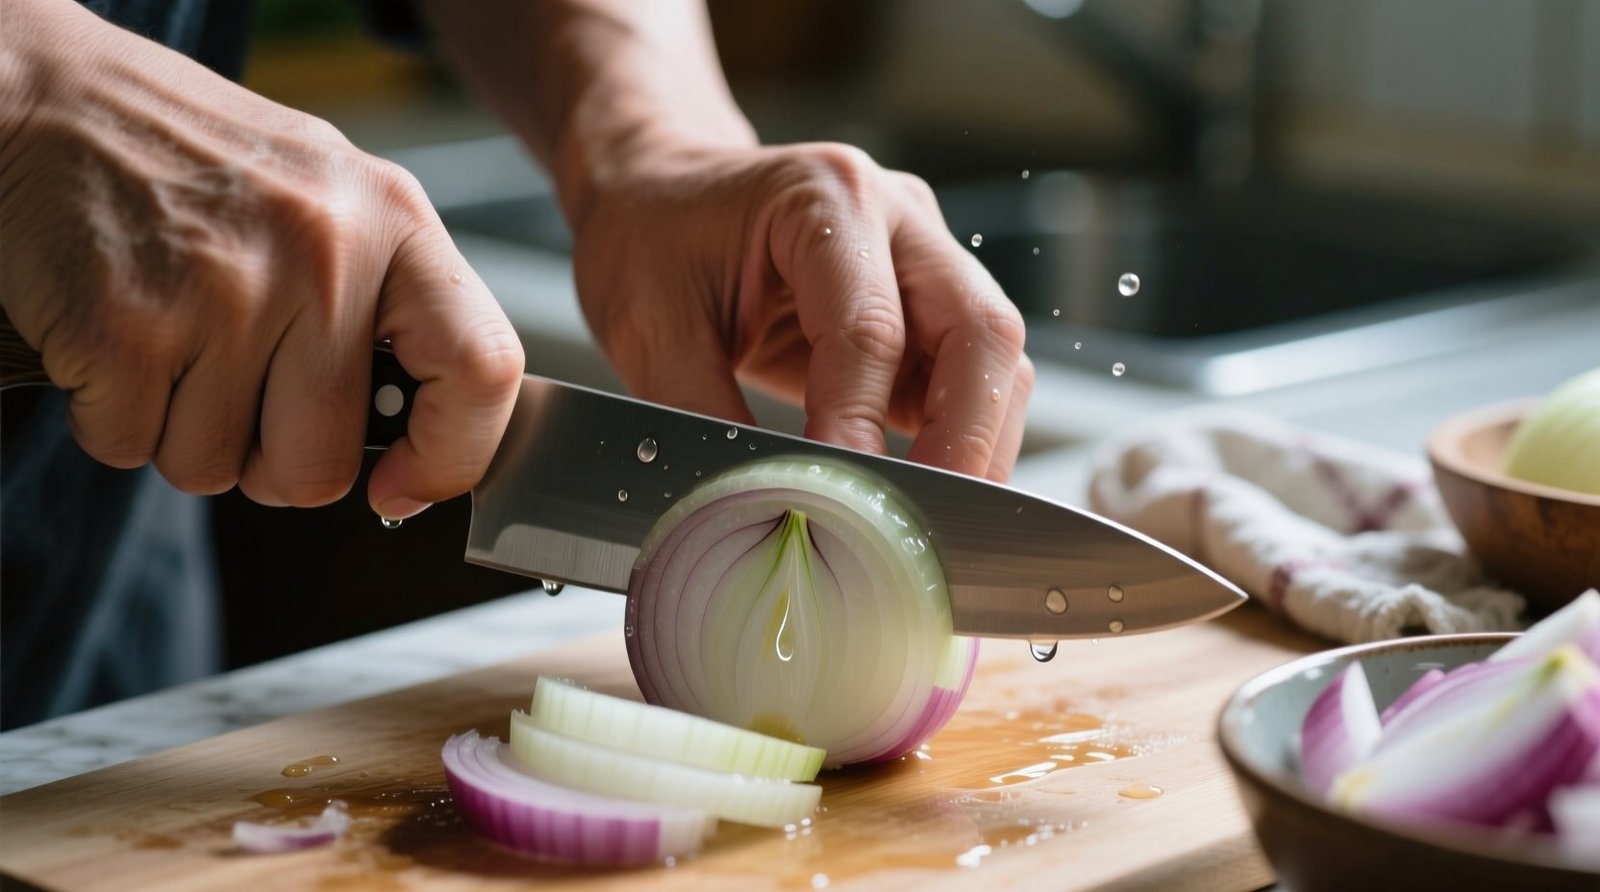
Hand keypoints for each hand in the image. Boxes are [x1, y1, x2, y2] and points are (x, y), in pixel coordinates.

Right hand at [0, 0, 523, 517]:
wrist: (49, 100)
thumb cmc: (199, 162)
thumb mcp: (331, 200)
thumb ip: (387, 307)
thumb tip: (424, 443)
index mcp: (393, 222)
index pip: (481, 369)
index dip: (451, 457)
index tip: (405, 487)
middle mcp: (323, 256)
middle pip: (323, 463)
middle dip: (271, 464)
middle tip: (238, 395)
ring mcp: (225, 294)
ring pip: (215, 468)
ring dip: (182, 433)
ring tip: (172, 339)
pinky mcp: (126, 328)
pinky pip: (132, 447)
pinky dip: (112, 415)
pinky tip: (118, 337)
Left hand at [568, 142, 1032, 480]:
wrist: (658, 193)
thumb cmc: (652, 240)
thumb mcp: (649, 328)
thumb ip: (701, 414)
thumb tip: (747, 507)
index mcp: (825, 197)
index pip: (870, 328)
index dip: (861, 423)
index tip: (845, 499)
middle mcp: (897, 217)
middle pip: (981, 331)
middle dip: (965, 439)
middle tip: (931, 520)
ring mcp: (924, 259)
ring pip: (996, 359)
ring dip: (976, 445)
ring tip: (933, 519)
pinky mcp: (927, 309)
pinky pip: (970, 379)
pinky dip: (959, 440)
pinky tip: (925, 491)